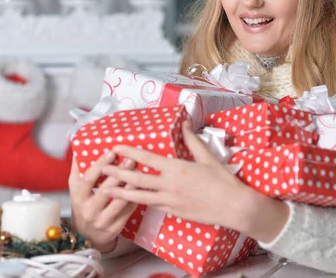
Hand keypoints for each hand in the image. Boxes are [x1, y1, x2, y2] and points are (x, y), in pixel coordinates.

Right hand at [68, 151, 137, 252]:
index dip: (100, 165)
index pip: (88, 179)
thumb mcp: (75, 190)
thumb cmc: (83, 206)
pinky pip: (127, 211)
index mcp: (78, 197)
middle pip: (105, 190)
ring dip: (130, 186)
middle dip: (119, 173)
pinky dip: (135, 198)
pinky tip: (142, 187)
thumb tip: (78, 150)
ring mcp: (101, 221)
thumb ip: (77, 170)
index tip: (111, 153)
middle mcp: (88, 210)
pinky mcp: (114, 228)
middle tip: (130, 159)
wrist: (86, 236)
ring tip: (138, 172)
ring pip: (119, 202)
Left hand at [98, 120, 250, 229]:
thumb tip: (184, 123)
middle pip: (136, 179)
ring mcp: (170, 201)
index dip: (129, 152)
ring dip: (121, 193)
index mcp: (176, 168)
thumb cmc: (223, 180)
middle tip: (101, 170)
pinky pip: (153, 206)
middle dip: (116, 174)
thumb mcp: (207, 157)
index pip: (146, 158)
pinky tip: (131, 201)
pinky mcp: (174, 213)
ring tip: (105, 191)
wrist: (234, 207)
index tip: (115, 148)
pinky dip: (140, 202)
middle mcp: (169, 185)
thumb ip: (192, 140)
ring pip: (140, 197)